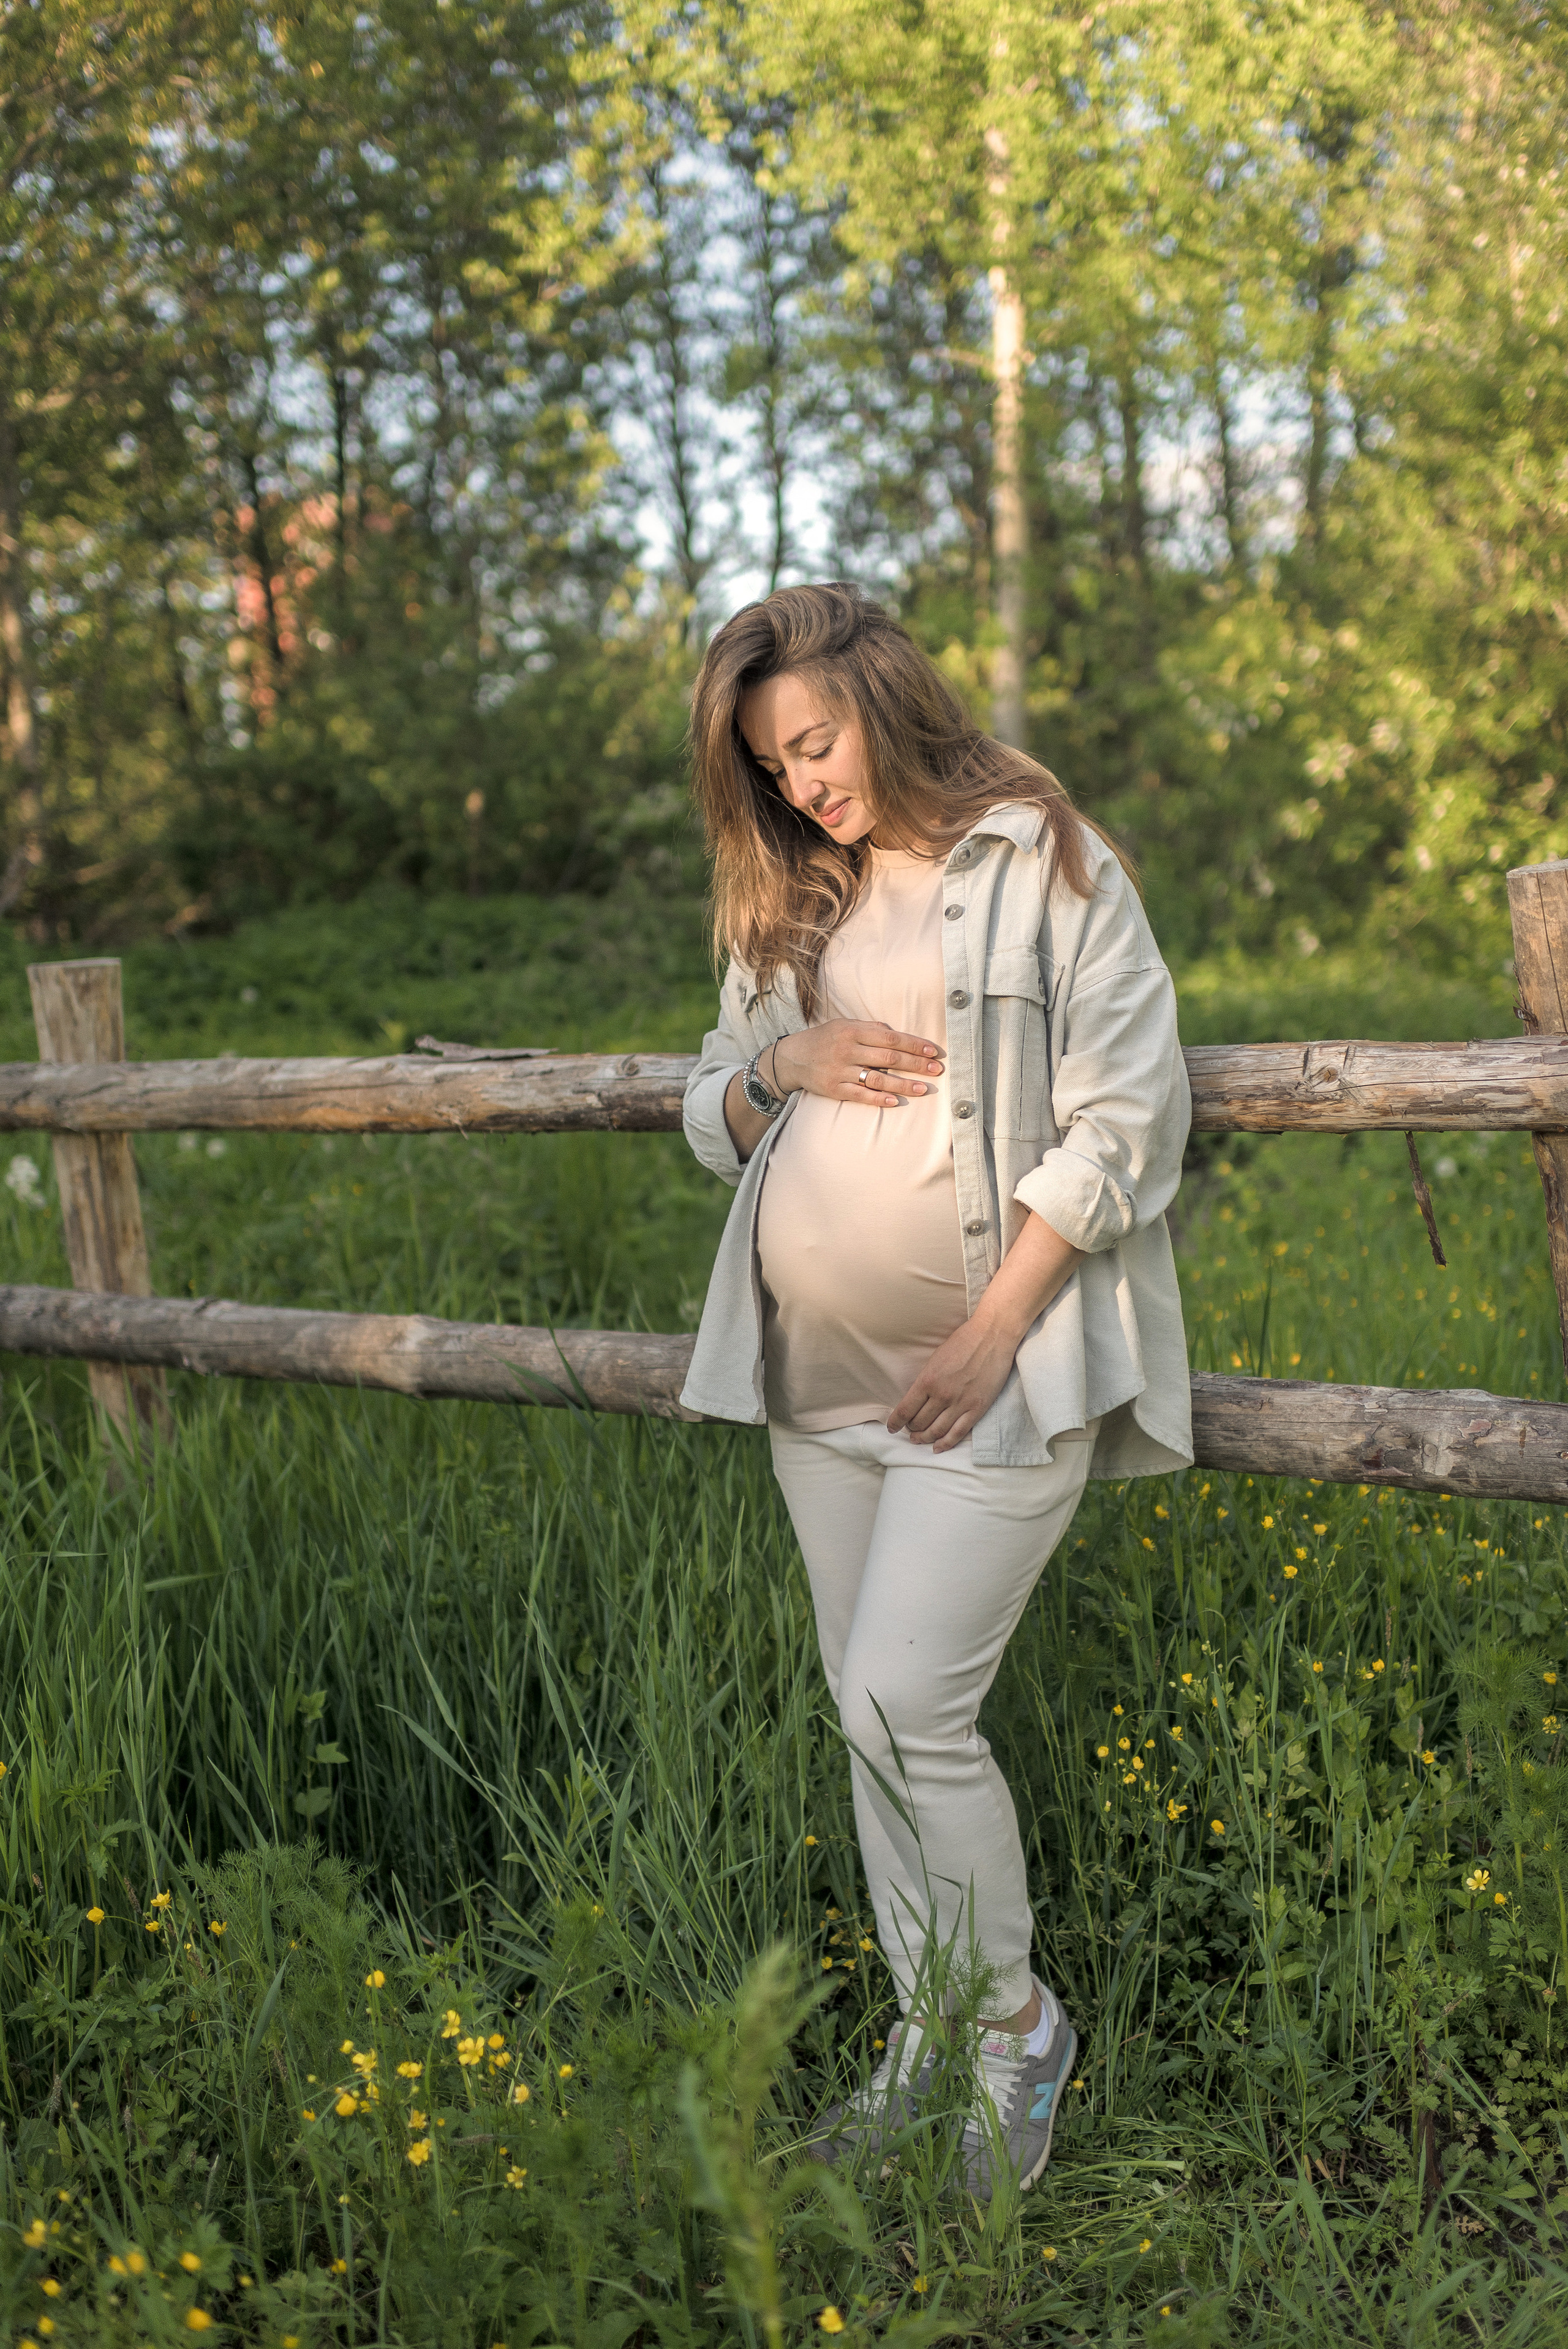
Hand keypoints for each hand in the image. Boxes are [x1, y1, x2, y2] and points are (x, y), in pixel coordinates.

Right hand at [771, 1020, 942, 1109]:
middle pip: (888, 1058)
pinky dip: (878, 1099)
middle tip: (936, 1069)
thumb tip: (897, 1033)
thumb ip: (870, 1028)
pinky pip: (860, 1095)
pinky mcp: (835, 1089)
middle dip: (915, 1064)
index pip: (890, 1038)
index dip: (913, 1044)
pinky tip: (895, 1102)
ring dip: (903, 1085)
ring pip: (878, 1079)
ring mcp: (841, 1071)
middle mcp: (847, 1050)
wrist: (792, 1057)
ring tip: (923, 1089)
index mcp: (853, 1031)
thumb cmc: (825, 1039)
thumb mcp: (844, 1025)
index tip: (933, 1051)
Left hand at [886, 1211, 1085, 1451]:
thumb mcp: (935, 1358)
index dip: (895, 1422)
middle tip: (909, 1429)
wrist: (992, 1336)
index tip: (891, 1427)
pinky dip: (945, 1444)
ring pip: (936, 1431)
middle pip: (919, 1423)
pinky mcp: (977, 1409)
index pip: (905, 1410)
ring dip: (924, 1438)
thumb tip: (915, 1398)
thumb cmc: (963, 1341)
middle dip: (910, 1429)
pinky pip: (958, 1433)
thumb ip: (926, 1380)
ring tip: (918, 1439)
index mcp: (928, 1379)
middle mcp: (942, 1394)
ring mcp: (960, 1403)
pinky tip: (937, 1448)